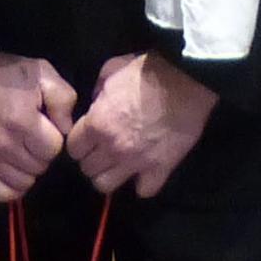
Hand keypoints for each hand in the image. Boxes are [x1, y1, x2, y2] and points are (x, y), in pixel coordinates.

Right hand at [0, 52, 77, 202]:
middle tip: (33, 136)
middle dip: (42, 152)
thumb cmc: (5, 74)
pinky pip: (2, 193)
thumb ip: (63, 100)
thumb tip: (67, 130)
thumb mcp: (42, 72)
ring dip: (28, 169)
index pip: (54, 149)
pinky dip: (11, 186)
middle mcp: (4, 145)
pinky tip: (12, 169)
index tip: (45, 126)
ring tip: (22, 150)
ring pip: (24, 183)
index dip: (54, 137)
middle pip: (40, 167)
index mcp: (23, 121)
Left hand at [66, 53, 217, 198]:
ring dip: (110, 175)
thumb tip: (94, 104)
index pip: (73, 149)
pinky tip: (144, 172)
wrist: (186, 80)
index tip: (88, 138)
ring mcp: (136, 162)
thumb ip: (96, 90)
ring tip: (119, 165)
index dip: (80, 143)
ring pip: (106, 186)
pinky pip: (144, 191)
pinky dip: (142, 184)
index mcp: (97, 124)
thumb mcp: (111, 70)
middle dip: (92, 159)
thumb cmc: (147, 71)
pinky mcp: (161, 169)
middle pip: (87, 169)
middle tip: (103, 150)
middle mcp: (112, 148)